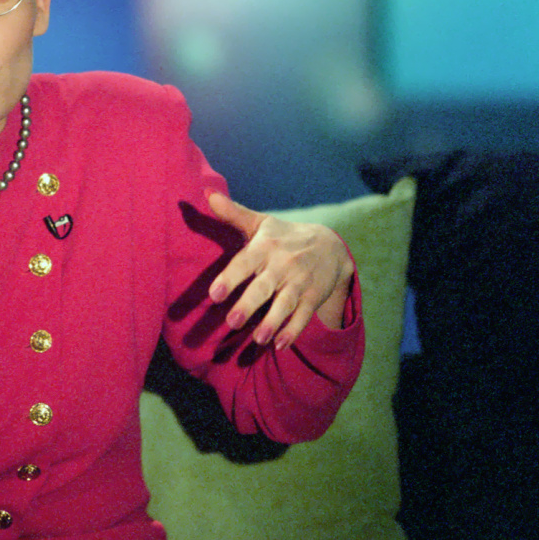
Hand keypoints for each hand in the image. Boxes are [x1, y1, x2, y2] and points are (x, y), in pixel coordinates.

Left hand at [207, 193, 353, 349]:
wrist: (330, 245)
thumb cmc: (284, 236)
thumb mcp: (261, 223)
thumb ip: (233, 213)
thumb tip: (207, 194)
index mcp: (265, 247)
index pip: (245, 262)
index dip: (230, 278)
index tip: (214, 294)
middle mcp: (282, 265)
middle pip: (264, 287)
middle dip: (249, 304)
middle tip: (232, 322)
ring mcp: (300, 282)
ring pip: (285, 305)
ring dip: (273, 323)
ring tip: (259, 339)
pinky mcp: (313, 297)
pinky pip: (303, 316)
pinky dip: (293, 331)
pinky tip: (280, 345)